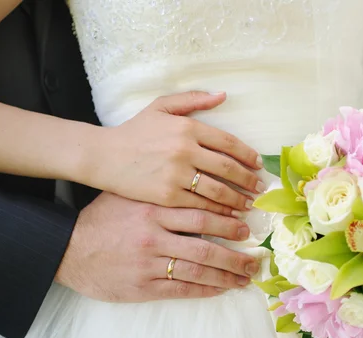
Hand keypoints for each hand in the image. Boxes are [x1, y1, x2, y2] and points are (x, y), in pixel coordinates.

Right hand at [56, 193, 260, 301]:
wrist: (68, 248)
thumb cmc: (101, 218)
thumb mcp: (127, 194)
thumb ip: (158, 189)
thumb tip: (194, 181)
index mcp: (154, 210)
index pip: (200, 215)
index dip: (227, 221)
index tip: (245, 225)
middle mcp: (155, 236)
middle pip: (206, 245)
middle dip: (234, 252)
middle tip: (254, 256)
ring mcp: (150, 263)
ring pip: (198, 269)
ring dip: (226, 274)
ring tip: (246, 275)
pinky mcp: (144, 286)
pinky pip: (182, 289)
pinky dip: (205, 289)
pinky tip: (222, 288)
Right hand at [88, 91, 264, 215]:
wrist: (103, 156)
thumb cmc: (133, 131)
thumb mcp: (160, 107)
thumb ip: (192, 99)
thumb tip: (223, 95)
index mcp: (187, 127)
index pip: (228, 142)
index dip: (248, 155)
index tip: (258, 165)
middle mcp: (185, 150)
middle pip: (228, 167)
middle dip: (248, 180)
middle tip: (259, 188)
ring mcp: (176, 174)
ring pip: (218, 189)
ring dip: (238, 199)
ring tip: (248, 205)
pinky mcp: (167, 196)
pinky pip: (200, 205)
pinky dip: (218, 212)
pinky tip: (228, 216)